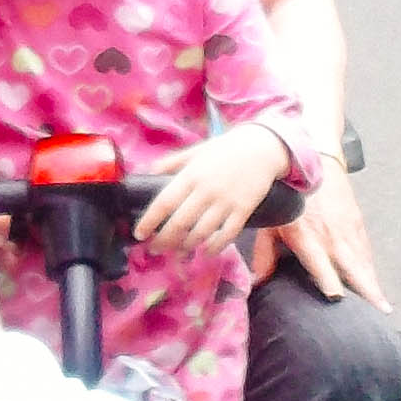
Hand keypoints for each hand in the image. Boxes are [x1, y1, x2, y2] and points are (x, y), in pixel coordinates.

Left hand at [135, 123, 288, 257]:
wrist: (261, 148)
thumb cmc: (225, 149)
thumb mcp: (195, 151)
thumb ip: (172, 162)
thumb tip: (149, 172)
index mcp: (190, 175)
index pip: (163, 202)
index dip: (149, 221)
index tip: (139, 234)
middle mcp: (206, 190)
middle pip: (180, 223)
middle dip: (164, 241)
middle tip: (156, 249)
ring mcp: (226, 202)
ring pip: (202, 232)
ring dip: (187, 246)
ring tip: (178, 252)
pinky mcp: (243, 210)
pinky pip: (227, 234)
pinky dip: (215, 247)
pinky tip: (206, 252)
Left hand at [263, 163, 391, 309]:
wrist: (315, 159)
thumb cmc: (288, 195)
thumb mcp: (270, 221)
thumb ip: (265, 253)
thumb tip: (258, 281)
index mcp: (307, 237)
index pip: (320, 263)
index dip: (328, 280)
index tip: (337, 297)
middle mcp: (330, 236)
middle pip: (352, 266)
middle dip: (366, 289)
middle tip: (379, 310)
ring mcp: (347, 229)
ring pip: (363, 261)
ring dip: (373, 283)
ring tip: (382, 307)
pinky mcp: (356, 222)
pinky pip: (365, 249)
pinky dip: (370, 266)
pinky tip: (375, 282)